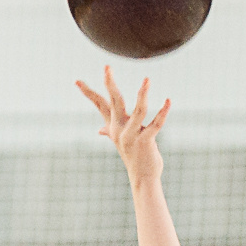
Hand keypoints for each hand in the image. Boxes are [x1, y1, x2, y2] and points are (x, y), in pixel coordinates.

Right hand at [77, 67, 171, 184]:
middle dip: (110, 84)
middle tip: (107, 67)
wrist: (143, 178)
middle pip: (114, 102)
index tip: (76, 81)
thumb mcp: (121, 142)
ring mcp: (132, 136)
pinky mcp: (146, 141)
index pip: (99, 105)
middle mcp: (121, 129)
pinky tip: (168, 100)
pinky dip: (163, 112)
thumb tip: (100, 130)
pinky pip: (156, 124)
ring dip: (143, 95)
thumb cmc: (134, 158)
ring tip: (147, 79)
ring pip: (139, 111)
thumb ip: (110, 132)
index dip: (88, 93)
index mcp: (114, 126)